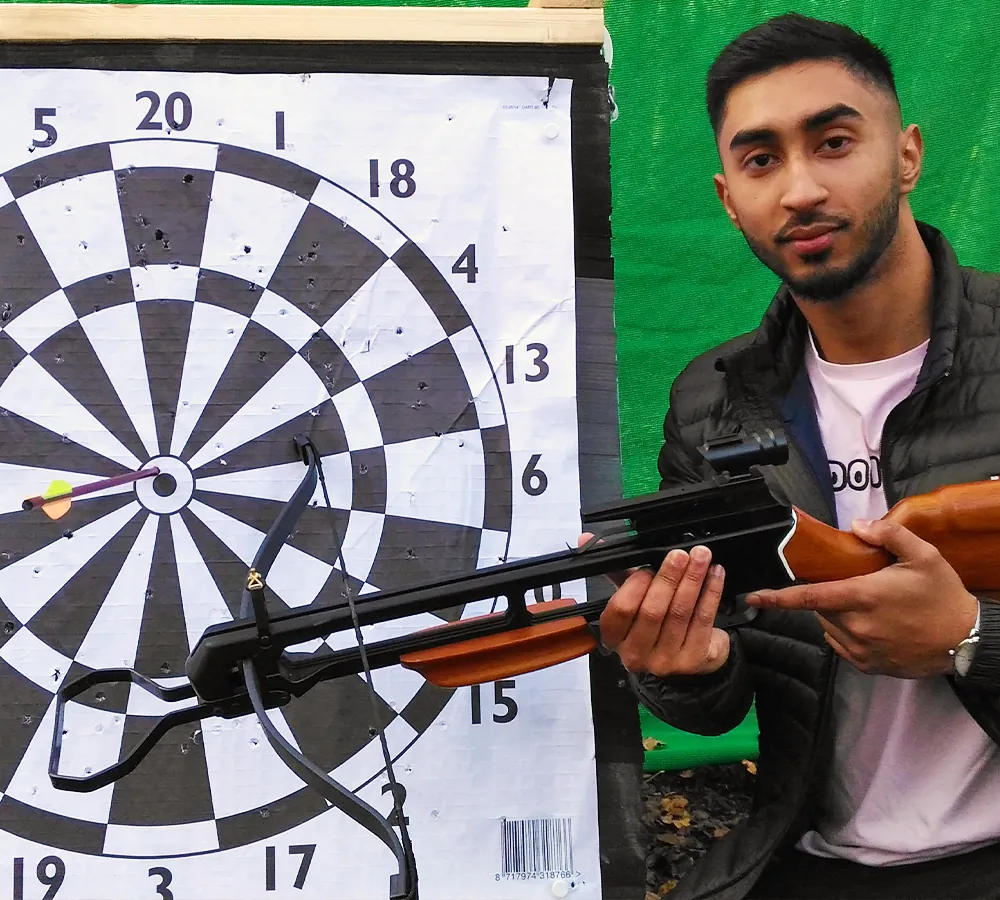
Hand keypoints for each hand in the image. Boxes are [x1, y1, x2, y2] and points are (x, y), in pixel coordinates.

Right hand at [580, 534, 729, 676]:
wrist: (686, 658)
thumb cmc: (654, 623)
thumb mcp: (633, 598)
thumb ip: (617, 570)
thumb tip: (587, 539)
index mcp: (614, 637)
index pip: (620, 611)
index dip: (635, 586)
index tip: (647, 567)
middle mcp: (636, 653)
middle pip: (652, 612)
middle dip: (668, 578)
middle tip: (680, 554)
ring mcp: (665, 660)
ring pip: (679, 613)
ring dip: (692, 580)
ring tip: (701, 557)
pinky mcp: (693, 660)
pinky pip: (702, 620)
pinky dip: (711, 593)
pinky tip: (715, 574)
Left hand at [745, 518, 978, 677]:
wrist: (966, 640)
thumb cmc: (943, 595)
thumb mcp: (924, 555)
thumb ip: (888, 535)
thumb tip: (856, 526)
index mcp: (863, 597)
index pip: (809, 597)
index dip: (777, 597)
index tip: (752, 596)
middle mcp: (856, 626)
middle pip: (819, 609)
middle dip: (826, 595)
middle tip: (852, 585)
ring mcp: (861, 649)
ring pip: (828, 627)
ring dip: (834, 615)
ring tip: (866, 605)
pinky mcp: (867, 666)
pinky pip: (840, 646)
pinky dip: (843, 633)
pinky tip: (868, 625)